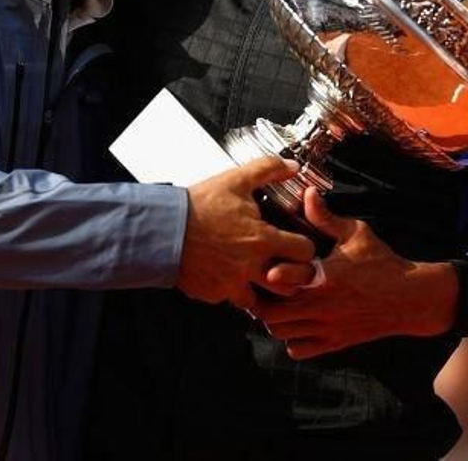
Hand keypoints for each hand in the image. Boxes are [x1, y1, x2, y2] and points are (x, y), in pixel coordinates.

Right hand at [177, 157, 315, 307]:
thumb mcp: (234, 180)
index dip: (305, 249)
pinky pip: (231, 300)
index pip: (305, 253)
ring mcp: (233, 284)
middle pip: (292, 286)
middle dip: (291, 277)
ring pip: (263, 301)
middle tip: (285, 267)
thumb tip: (292, 166)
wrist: (162, 229)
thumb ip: (267, 169)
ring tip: (256, 276)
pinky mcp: (214, 293)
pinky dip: (232, 291)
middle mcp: (252, 267)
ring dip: (262, 290)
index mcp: (263, 240)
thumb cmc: (198, 207)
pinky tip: (227, 275)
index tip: (297, 245)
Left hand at [251, 188, 457, 358]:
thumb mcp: (356, 234)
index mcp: (323, 276)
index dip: (265, 274)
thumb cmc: (382, 262)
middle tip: (262, 288)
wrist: (411, 298)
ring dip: (274, 320)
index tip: (264, 266)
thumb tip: (307, 193)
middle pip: (271, 313)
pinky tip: (296, 324)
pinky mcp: (335, 343)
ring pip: (281, 333)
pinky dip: (291, 340)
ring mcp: (327, 328)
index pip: (280, 280)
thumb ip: (326, 217)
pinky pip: (299, 350)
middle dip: (261, 300)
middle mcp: (322, 306)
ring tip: (277, 304)